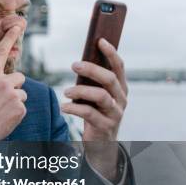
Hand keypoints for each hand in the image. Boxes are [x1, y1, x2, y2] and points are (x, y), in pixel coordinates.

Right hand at [0, 25, 26, 142]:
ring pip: (22, 93)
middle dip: (12, 85)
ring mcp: (13, 96)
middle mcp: (4, 83)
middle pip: (19, 77)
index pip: (1, 51)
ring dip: (15, 100)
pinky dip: (16, 112)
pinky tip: (4, 117)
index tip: (18, 25)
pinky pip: (23, 106)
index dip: (10, 37)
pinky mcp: (20, 110)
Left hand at [60, 38, 127, 180]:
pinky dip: (74, 108)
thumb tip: (80, 63)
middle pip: (109, 79)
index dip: (111, 53)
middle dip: (91, 69)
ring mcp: (115, 113)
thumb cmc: (96, 114)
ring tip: (66, 91)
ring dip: (80, 90)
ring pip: (101, 96)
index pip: (119, 67)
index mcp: (121, 88)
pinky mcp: (105, 126)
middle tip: (74, 65)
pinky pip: (89, 113)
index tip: (100, 40)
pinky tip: (64, 106)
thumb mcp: (97, 96)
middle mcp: (121, 99)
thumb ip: (93, 82)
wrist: (102, 144)